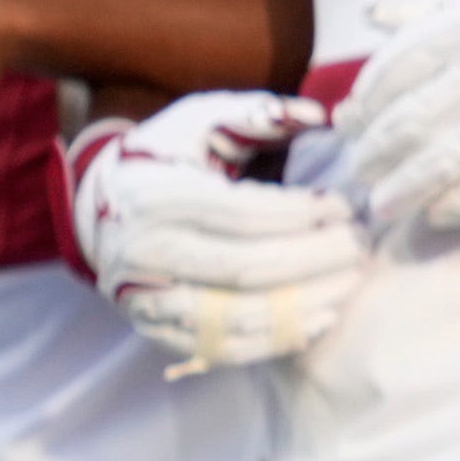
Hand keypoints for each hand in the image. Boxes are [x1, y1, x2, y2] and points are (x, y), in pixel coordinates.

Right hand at [73, 91, 373, 374]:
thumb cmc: (165, 156)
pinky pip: (220, 347)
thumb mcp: (201, 119)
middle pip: (243, 268)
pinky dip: (274, 340)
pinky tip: (320, 319)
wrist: (99, 207)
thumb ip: (257, 114)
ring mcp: (144, 298)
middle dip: (313, 260)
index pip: (242, 215)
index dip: (301, 214)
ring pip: (235, 316)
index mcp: (156, 198)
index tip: (345, 207)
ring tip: (351, 282)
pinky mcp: (153, 328)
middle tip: (361, 247)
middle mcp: (144, 253)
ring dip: (304, 304)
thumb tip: (318, 116)